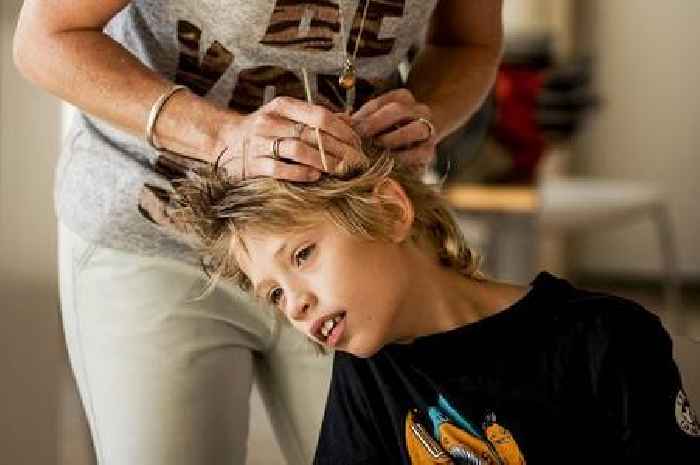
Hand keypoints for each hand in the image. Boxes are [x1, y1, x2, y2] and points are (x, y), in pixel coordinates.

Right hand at [215, 96, 363, 181]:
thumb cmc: (266, 129)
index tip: (358, 144)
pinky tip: (316, 176)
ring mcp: (260, 143)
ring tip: (340, 170)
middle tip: (356, 162)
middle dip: (340, 149)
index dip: (343, 130)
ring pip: (298, 150)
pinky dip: (301, 173)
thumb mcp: (288, 116)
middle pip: (313, 134)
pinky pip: (281, 169)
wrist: (225, 141)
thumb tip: (350, 121)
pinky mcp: (253, 165)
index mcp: (282, 106)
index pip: (320, 115)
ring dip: (323, 162)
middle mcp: (270, 121)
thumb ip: (317, 118)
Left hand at [351, 89, 436, 168]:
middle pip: (397, 110)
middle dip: (375, 124)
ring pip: (414, 129)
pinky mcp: (429, 151)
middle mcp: (419, 109)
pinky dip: (403, 158)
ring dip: (391, 139)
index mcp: (402, 97)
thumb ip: (360, 120)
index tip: (349, 127)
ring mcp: (428, 129)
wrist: (419, 142)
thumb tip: (339, 121)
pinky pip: (418, 153)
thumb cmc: (389, 130)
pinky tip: (389, 161)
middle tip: (359, 137)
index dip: (362, 115)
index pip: (380, 102)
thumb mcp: (375, 119)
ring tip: (376, 148)